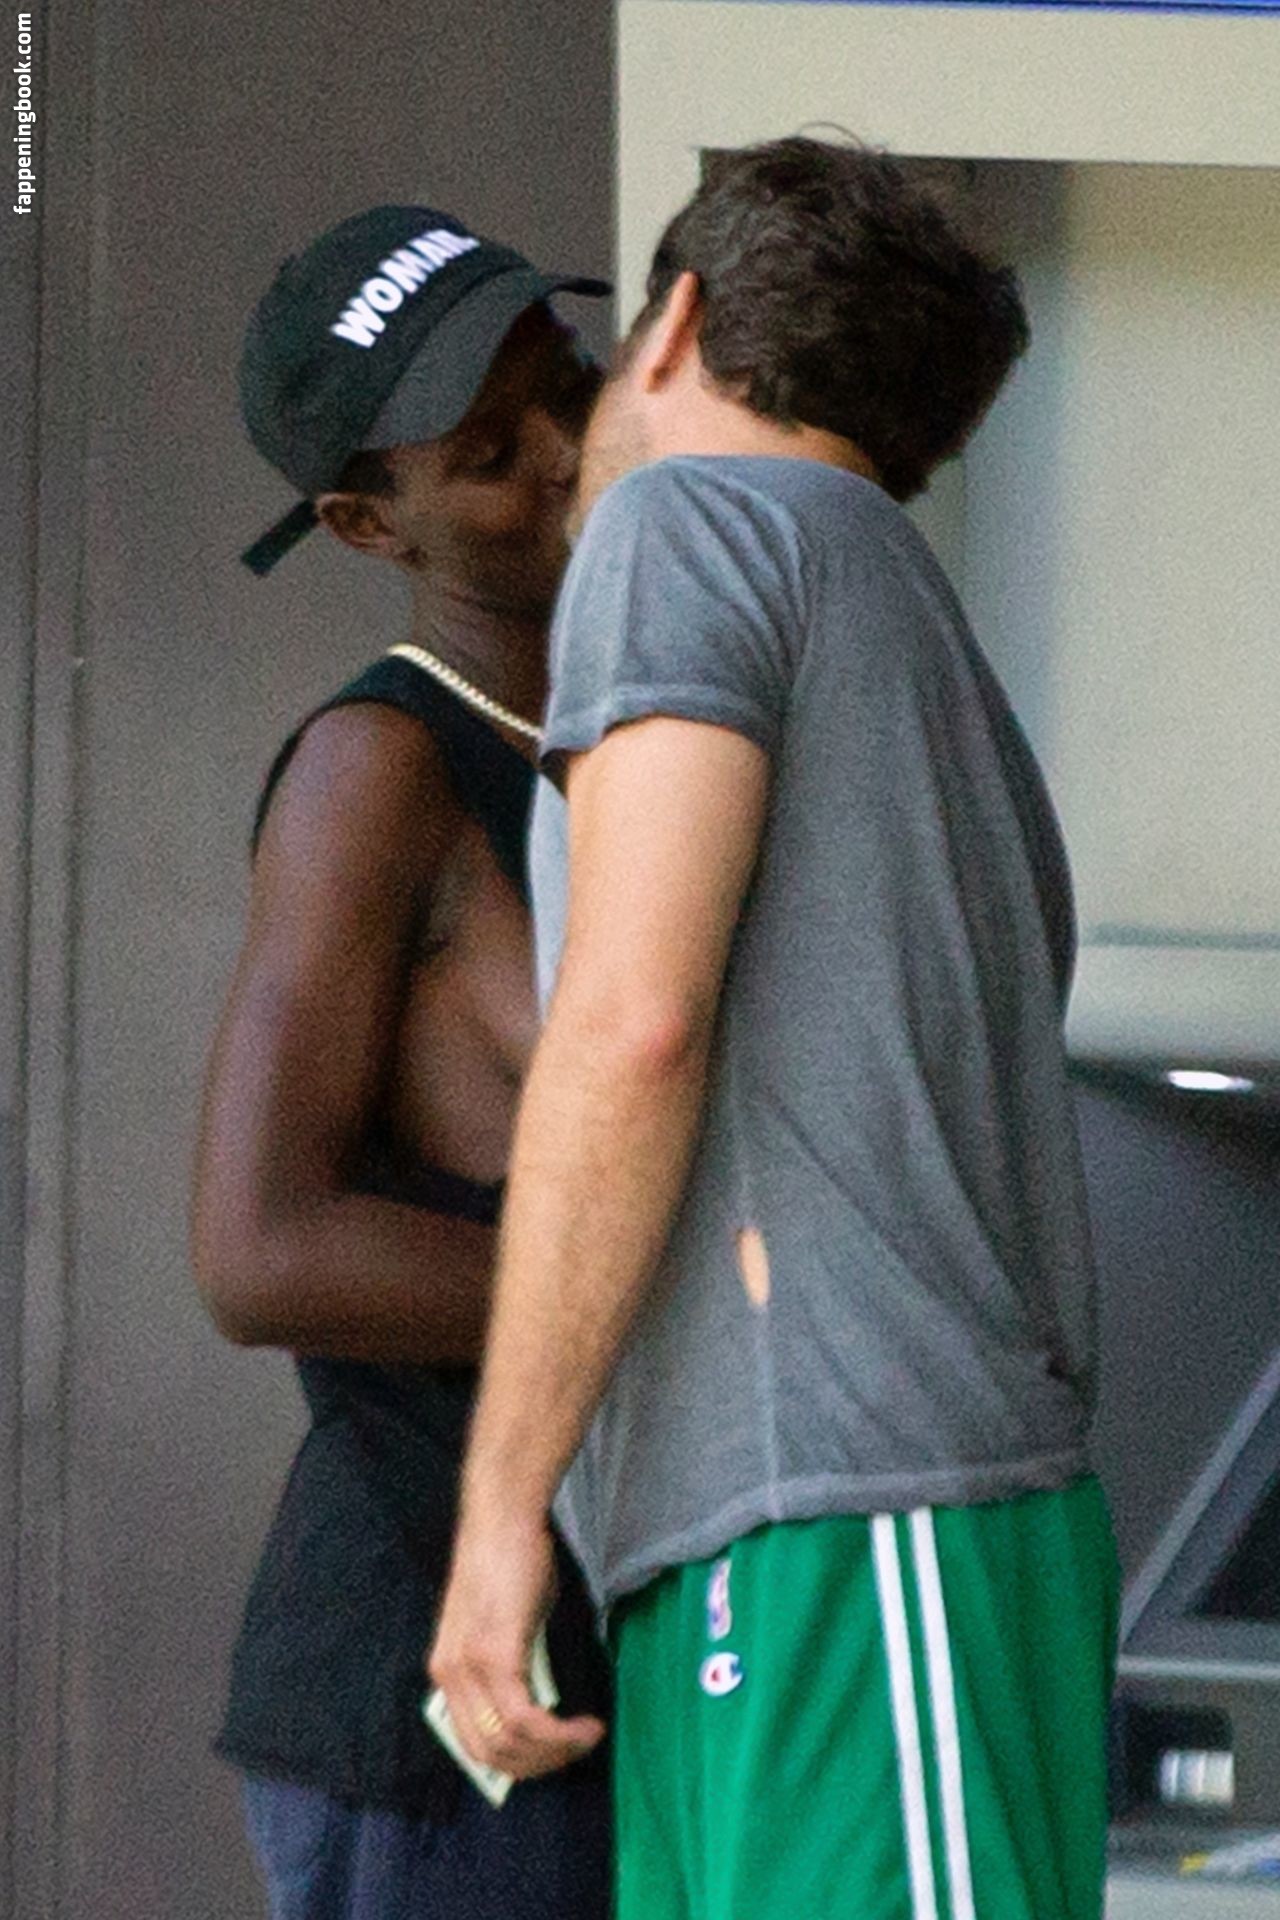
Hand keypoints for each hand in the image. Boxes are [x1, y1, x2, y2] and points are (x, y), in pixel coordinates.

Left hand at [428, 1513, 605, 1779]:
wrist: (505, 1519)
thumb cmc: (512, 1562)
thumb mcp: (507, 1626)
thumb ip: (513, 1667)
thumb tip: (539, 1705)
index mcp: (446, 1673)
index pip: (472, 1745)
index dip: (516, 1762)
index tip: (553, 1756)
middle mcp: (449, 1678)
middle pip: (489, 1755)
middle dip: (539, 1766)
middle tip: (576, 1752)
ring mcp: (469, 1669)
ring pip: (508, 1745)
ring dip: (555, 1754)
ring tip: (587, 1740)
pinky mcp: (495, 1657)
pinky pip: (525, 1719)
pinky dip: (559, 1734)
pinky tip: (585, 1727)